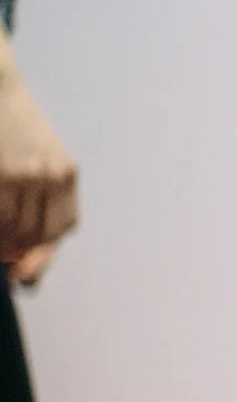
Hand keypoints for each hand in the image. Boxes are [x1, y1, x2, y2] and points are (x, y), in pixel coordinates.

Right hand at [0, 67, 78, 279]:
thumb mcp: (37, 158)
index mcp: (64, 173)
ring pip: (15, 229)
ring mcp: (24, 173)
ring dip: (3, 245)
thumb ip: (39, 205)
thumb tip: (29, 271)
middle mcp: (50, 175)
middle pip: (36, 234)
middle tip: (2, 260)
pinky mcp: (2, 173)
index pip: (60, 228)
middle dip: (15, 255)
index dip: (40, 256)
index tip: (21, 273)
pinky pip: (1, 216)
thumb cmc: (11, 128)